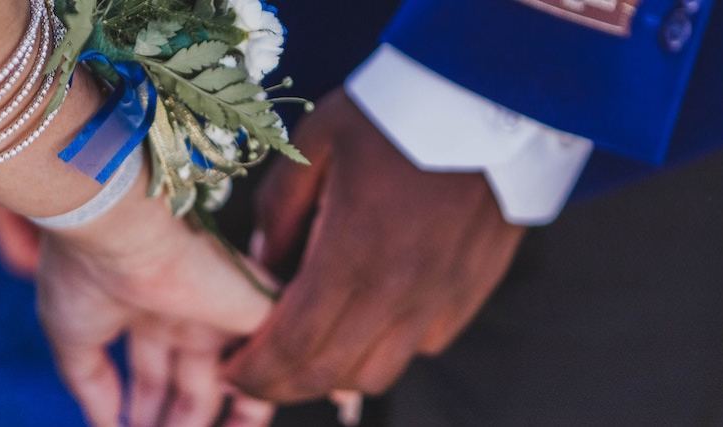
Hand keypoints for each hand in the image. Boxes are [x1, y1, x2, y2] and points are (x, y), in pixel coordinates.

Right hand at [35, 162, 276, 426]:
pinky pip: (270, 360)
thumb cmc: (83, 271)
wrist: (117, 227)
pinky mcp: (253, 310)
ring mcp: (219, 310)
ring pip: (232, 377)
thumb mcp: (72, 335)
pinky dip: (258, 401)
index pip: (152, 368)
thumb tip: (104, 424)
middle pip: (191, 381)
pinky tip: (244, 424)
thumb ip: (91, 382)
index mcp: (141, 309)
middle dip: (178, 422)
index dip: (143, 406)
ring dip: (212, 418)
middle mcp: (182, 310)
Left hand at [224, 89, 526, 401]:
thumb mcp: (318, 142)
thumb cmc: (399, 111)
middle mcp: (399, 292)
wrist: (492, 95)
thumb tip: (262, 262)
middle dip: (282, 385)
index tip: (230, 369)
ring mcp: (440, 297)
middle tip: (255, 374)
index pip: (292, 346)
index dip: (254, 371)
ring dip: (335, 375)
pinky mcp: (471, 291)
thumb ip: (281, 207)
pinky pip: (423, 346)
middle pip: (331, 374)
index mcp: (351, 255)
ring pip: (379, 372)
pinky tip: (368, 320)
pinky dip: (386, 348)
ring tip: (307, 352)